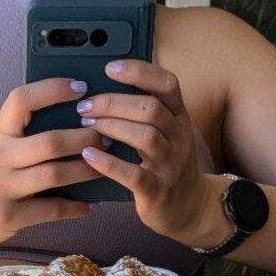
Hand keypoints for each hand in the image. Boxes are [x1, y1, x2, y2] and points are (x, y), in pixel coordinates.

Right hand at [0, 78, 106, 249]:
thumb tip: (72, 116)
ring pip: (55, 175)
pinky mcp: (9, 217)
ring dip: (86, 170)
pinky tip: (89, 205)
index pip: (21, 100)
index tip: (81, 87)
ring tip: (106, 165)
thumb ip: (21, 131)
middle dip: (84, 137)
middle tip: (107, 135)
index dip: (52, 89)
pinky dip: (74, 207)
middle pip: (49, 141)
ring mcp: (3, 188)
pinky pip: (50, 209)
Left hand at [78, 60, 213, 243]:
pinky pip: (135, 175)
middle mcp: (179, 137)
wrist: (190, 208)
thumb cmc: (166, 163)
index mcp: (179, 117)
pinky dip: (109, 163)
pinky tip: (88, 154)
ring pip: (146, 136)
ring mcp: (171, 165)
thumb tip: (100, 84)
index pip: (167, 84)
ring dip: (111, 126)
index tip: (109, 67)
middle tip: (84, 105)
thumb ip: (142, 111)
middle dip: (113, 102)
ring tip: (86, 124)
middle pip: (151, 108)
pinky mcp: (158, 192)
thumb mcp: (164, 132)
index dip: (139, 72)